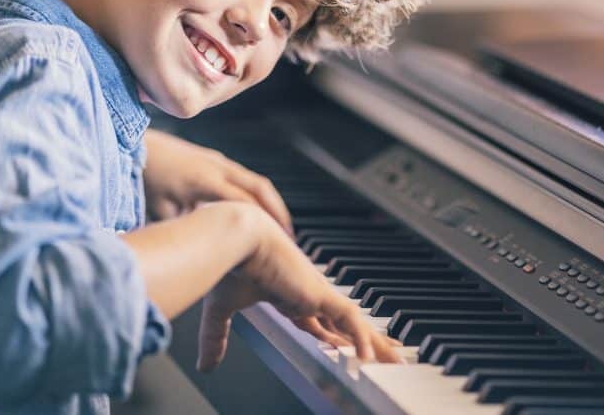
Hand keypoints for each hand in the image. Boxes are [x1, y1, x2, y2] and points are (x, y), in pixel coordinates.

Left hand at [143, 129, 291, 234]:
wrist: (137, 145)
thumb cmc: (146, 180)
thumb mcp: (162, 210)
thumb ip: (185, 227)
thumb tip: (200, 253)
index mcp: (205, 181)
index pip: (245, 202)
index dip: (264, 222)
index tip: (277, 241)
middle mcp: (218, 167)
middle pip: (260, 188)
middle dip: (278, 212)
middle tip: (290, 237)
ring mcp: (219, 161)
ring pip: (256, 181)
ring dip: (271, 203)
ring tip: (280, 227)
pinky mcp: (215, 160)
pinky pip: (245, 178)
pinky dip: (258, 195)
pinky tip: (258, 213)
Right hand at [196, 207, 400, 371]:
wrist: (233, 238)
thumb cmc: (226, 264)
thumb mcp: (221, 311)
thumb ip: (216, 338)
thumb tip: (207, 366)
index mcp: (286, 297)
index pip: (317, 323)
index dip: (333, 339)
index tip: (345, 352)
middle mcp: (306, 295)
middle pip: (344, 324)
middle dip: (365, 340)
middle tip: (388, 353)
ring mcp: (316, 294)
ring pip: (356, 323)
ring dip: (376, 343)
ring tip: (397, 359)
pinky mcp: (319, 293)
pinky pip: (350, 320)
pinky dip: (361, 339)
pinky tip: (370, 358)